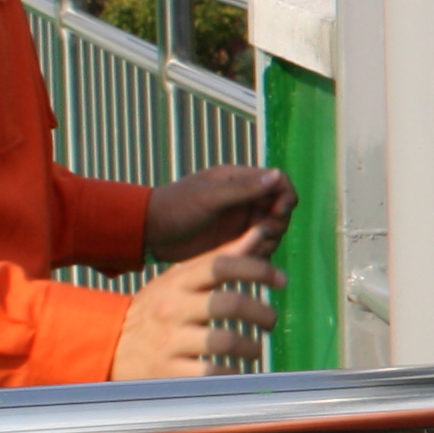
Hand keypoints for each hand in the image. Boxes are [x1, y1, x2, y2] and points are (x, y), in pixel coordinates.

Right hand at [113, 225, 282, 378]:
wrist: (105, 345)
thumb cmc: (154, 310)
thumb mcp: (179, 279)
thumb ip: (220, 257)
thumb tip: (259, 232)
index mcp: (177, 283)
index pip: (221, 265)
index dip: (258, 269)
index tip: (281, 280)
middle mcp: (172, 309)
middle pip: (229, 304)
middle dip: (262, 313)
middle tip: (270, 322)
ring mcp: (168, 340)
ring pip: (224, 341)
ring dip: (251, 347)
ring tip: (255, 350)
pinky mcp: (166, 371)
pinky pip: (211, 373)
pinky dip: (232, 373)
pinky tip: (237, 370)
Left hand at [146, 165, 294, 263]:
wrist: (147, 233)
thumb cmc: (173, 208)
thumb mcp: (208, 197)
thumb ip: (243, 189)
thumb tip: (277, 176)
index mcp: (238, 180)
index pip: (279, 182)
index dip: (285, 196)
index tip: (277, 212)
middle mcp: (243, 200)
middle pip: (281, 208)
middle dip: (277, 222)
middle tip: (258, 233)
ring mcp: (240, 221)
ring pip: (273, 229)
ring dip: (269, 239)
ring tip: (249, 247)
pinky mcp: (234, 241)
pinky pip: (259, 246)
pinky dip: (259, 252)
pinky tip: (242, 256)